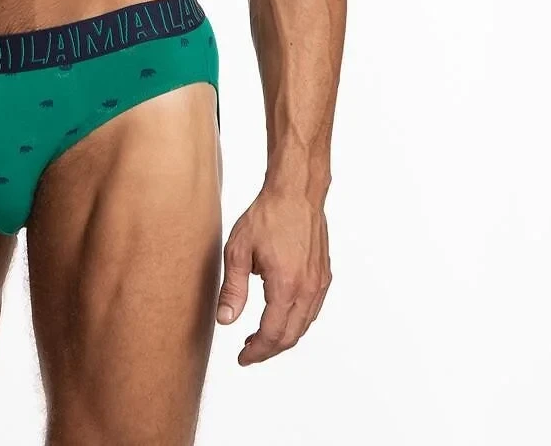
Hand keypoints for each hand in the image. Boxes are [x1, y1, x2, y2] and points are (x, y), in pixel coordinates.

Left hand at [216, 185, 331, 364]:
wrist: (296, 192)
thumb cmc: (267, 215)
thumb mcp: (238, 250)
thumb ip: (233, 289)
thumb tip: (225, 321)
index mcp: (285, 286)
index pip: (271, 334)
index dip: (256, 352)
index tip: (242, 358)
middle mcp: (308, 289)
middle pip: (290, 336)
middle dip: (269, 349)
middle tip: (248, 352)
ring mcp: (319, 283)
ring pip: (304, 325)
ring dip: (283, 337)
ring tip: (260, 337)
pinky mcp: (324, 275)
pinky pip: (312, 310)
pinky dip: (297, 321)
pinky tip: (281, 315)